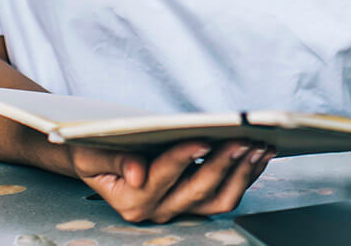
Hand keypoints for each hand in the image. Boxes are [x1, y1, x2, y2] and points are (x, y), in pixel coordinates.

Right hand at [67, 139, 275, 223]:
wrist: (96, 159)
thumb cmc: (93, 151)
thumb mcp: (92, 153)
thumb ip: (114, 161)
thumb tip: (138, 173)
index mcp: (132, 201)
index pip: (162, 177)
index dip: (184, 158)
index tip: (203, 138)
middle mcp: (158, 211)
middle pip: (198, 191)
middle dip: (224, 164)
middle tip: (244, 139)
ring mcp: (179, 209)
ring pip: (218, 200)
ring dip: (242, 173)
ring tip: (258, 146)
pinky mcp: (194, 202)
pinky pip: (225, 194)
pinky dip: (245, 174)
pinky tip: (258, 153)